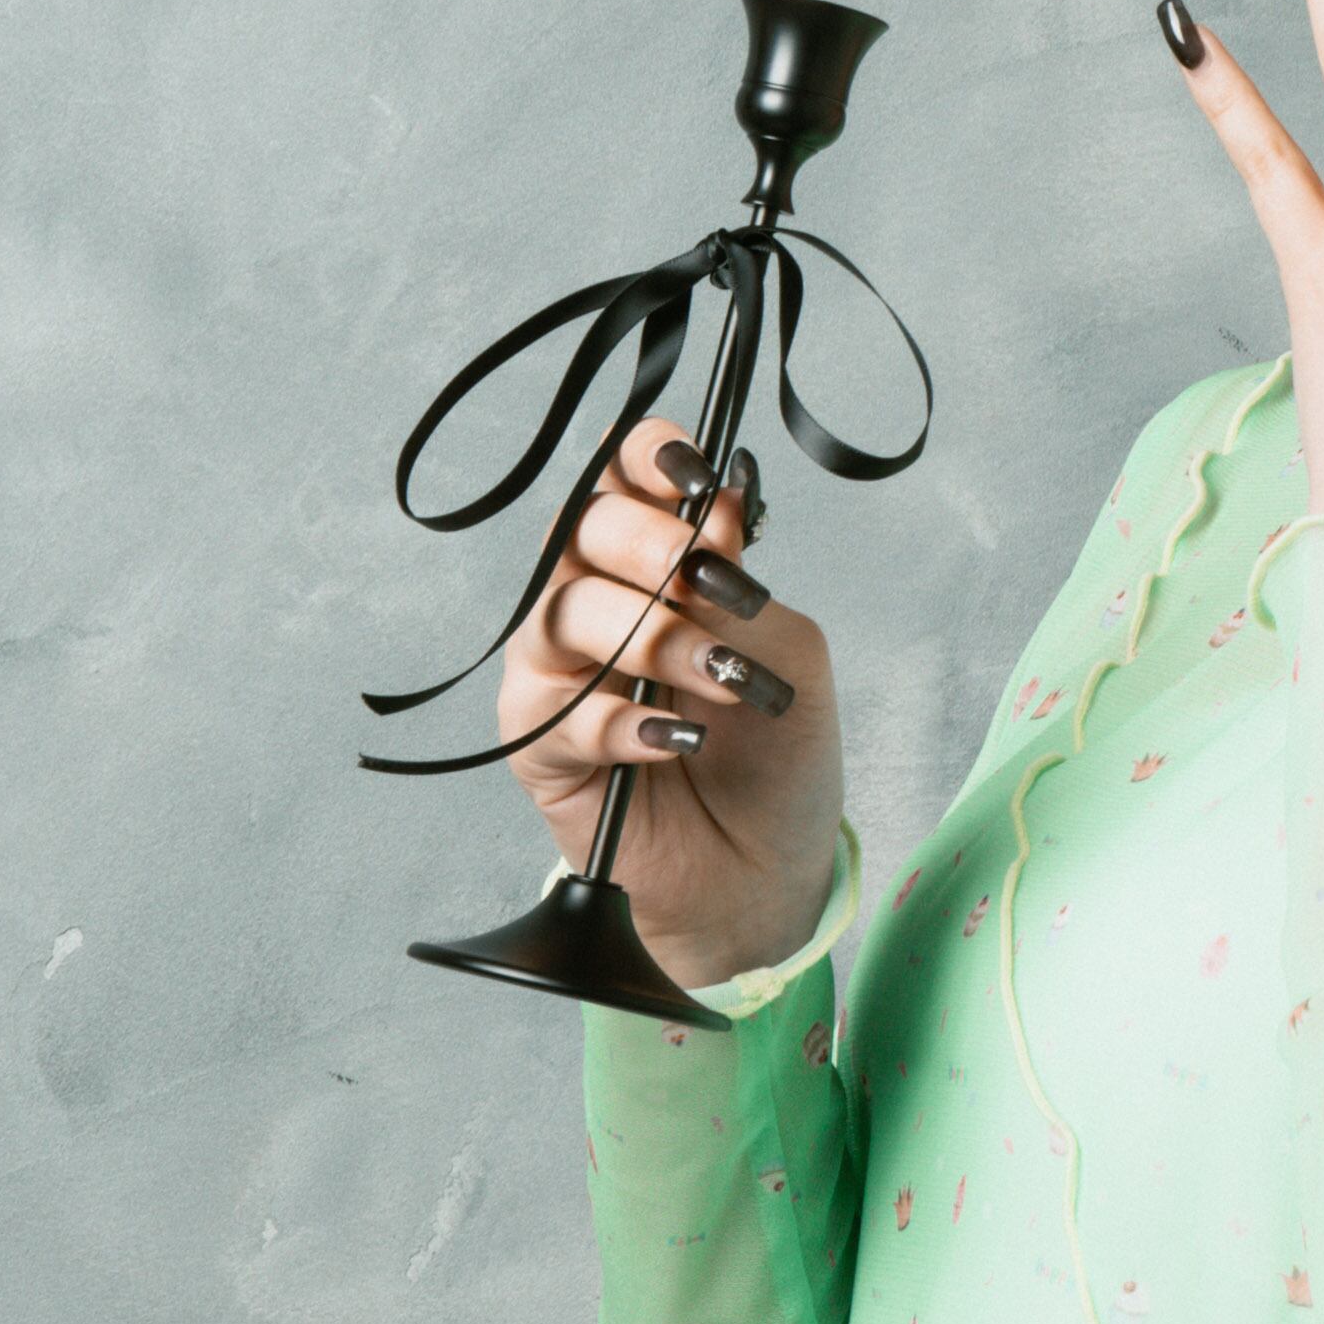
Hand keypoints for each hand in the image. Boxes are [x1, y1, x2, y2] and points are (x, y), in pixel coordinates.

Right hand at [501, 424, 846, 989]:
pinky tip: (678, 739)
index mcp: (654, 560)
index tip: (695, 470)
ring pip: (564, 612)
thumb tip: (718, 503)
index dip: (647, 456)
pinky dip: (625, 722)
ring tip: (718, 681)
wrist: (764, 868)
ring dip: (651, 638)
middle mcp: (594, 599)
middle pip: (583, 527)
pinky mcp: (538, 745)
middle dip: (654, 546)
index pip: (624, 475)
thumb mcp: (785, 654)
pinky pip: (561, 712)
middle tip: (711, 585)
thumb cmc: (774, 754)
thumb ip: (741, 585)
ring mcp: (557, 670)